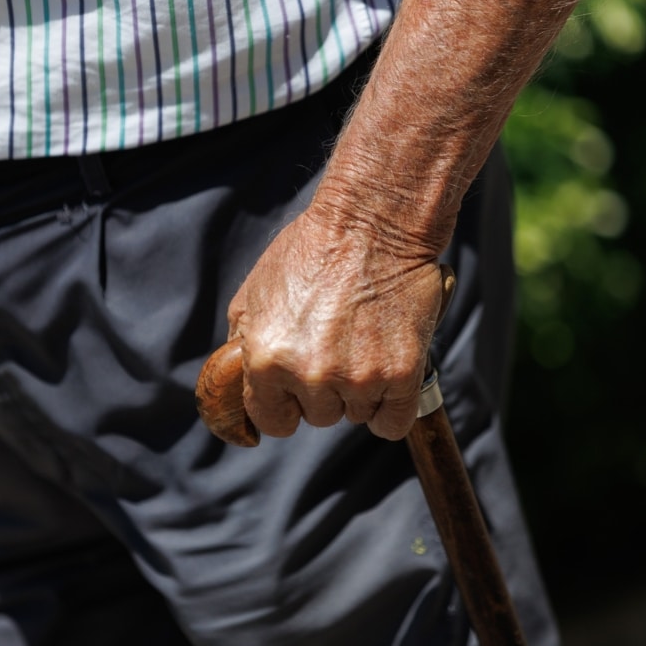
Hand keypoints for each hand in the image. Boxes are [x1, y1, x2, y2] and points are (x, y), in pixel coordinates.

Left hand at [227, 206, 441, 440]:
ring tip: (364, 344)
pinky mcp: (401, 373)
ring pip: (356, 415)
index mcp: (266, 360)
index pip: (273, 421)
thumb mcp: (255, 291)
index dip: (284, 407)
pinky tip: (388, 376)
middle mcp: (310, 375)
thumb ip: (245, 343)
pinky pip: (393, 422)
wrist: (372, 222)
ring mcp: (358, 377)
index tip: (296, 396)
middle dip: (324, 390)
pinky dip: (391, 407)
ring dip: (359, 392)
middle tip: (337, 348)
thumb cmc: (312, 250)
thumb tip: (243, 381)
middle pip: (319, 417)